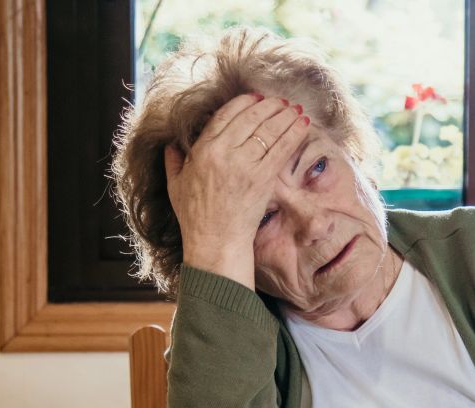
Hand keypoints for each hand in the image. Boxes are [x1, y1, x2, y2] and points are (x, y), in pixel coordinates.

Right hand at [163, 93, 309, 287]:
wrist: (216, 242)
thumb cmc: (195, 216)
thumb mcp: (175, 184)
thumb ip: (173, 160)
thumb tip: (172, 143)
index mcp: (202, 150)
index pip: (226, 114)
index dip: (245, 102)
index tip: (257, 97)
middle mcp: (224, 153)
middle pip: (252, 117)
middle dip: (270, 105)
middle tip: (281, 100)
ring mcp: (246, 165)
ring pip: (269, 130)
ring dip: (285, 115)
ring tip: (295, 109)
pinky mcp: (264, 178)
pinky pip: (281, 148)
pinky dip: (293, 134)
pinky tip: (302, 125)